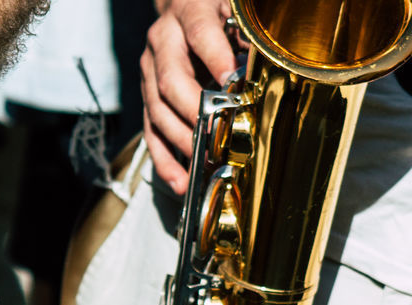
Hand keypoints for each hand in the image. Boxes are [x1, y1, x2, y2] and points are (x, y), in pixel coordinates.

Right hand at [141, 0, 236, 190]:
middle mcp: (163, 42)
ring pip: (157, 111)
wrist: (179, 7)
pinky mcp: (147, 96)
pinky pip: (150, 131)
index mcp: (187, 13)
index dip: (215, 58)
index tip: (231, 85)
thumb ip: (246, 31)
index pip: (200, 33)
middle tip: (213, 137)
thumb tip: (265, 63)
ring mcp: (150, 71)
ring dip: (179, 141)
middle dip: (192, 114)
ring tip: (201, 164)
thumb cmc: (214, 10)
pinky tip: (179, 180)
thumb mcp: (232, 9)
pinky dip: (164, 159)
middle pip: (170, 81)